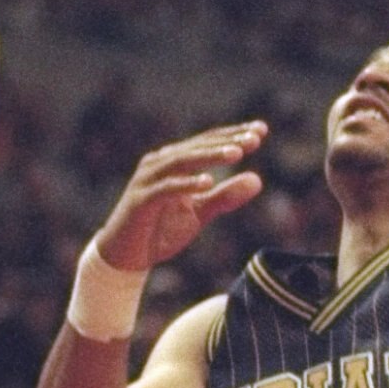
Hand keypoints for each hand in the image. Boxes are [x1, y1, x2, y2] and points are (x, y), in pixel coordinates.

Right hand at [95, 123, 269, 272]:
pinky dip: (186, 184)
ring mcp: (147, 180)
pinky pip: (165, 188)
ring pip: (181, 160)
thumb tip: (258, 179)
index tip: (261, 130)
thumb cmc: (160, 230)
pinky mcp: (140, 201)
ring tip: (236, 153)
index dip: (233, 134)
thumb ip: (225, 196)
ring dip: (209, 155)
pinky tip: (207, 182)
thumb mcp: (199, 213)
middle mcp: (159, 164)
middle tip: (255, 139)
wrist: (126, 257)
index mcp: (173, 162)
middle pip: (196, 146)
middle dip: (226, 141)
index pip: (206, 142)